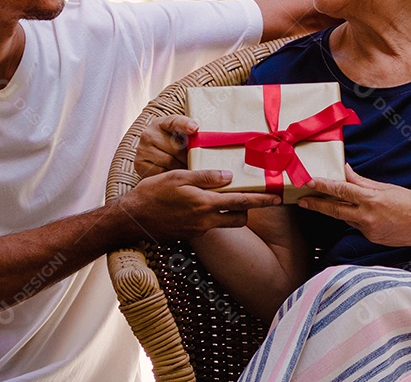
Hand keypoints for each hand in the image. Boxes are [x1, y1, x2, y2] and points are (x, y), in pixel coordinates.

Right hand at [120, 168, 279, 240]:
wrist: (132, 218)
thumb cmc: (153, 193)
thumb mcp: (179, 177)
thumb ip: (205, 177)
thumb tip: (229, 176)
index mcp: (204, 204)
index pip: (241, 202)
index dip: (262, 200)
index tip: (278, 198)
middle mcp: (205, 220)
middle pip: (239, 218)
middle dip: (249, 209)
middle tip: (254, 197)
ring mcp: (198, 230)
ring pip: (226, 223)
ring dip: (232, 213)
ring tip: (227, 199)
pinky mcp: (190, 235)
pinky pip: (210, 226)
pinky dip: (214, 216)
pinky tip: (204, 205)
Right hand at [135, 114, 196, 177]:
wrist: (150, 157)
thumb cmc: (170, 145)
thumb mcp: (177, 135)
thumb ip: (189, 134)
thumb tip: (203, 138)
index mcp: (161, 123)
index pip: (174, 122)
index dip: (185, 124)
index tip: (195, 128)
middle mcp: (149, 134)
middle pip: (176, 147)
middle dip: (188, 156)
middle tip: (197, 161)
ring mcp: (143, 149)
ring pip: (170, 161)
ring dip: (181, 167)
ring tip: (186, 168)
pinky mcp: (140, 164)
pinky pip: (161, 172)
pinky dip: (170, 175)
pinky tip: (174, 175)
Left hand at [297, 165, 410, 247]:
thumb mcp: (386, 188)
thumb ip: (362, 181)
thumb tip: (345, 171)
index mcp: (371, 199)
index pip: (341, 190)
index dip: (323, 186)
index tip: (309, 182)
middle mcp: (367, 217)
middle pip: (335, 210)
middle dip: (316, 204)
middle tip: (302, 200)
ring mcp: (368, 230)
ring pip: (345, 218)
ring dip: (335, 210)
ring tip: (322, 202)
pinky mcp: (371, 239)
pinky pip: (356, 226)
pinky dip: (354, 218)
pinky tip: (357, 213)